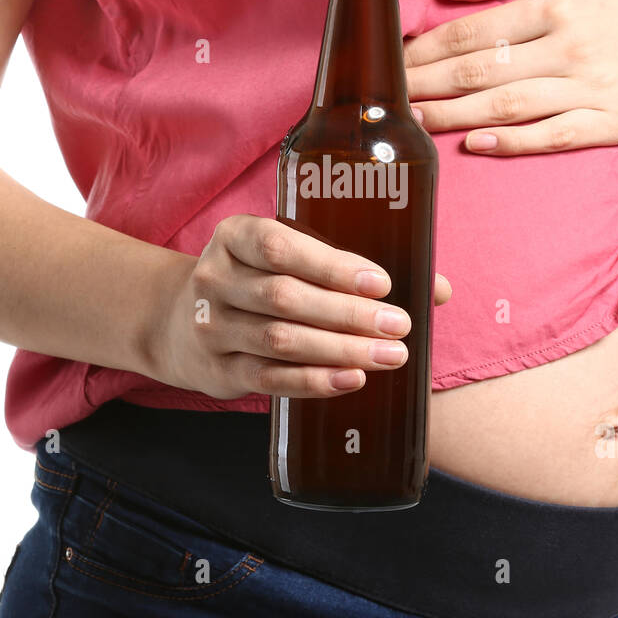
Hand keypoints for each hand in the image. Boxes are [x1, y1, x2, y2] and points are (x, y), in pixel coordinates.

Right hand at [152, 214, 451, 399]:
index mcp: (234, 236)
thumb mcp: (288, 255)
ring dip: (341, 349)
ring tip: (391, 354)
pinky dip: (314, 381)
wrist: (180, 321)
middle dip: (348, 314)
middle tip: (399, 324)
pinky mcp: (219, 370)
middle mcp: (215, 279)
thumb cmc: (258, 280)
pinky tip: (352, 379)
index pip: (278, 246)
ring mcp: (212, 328)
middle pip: (285, 297)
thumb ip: (350, 264)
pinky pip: (270, 379)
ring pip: (280, 341)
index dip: (331, 265)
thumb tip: (437, 288)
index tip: (380, 282)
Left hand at [404, 0, 617, 154]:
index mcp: (557, 3)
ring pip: (511, 105)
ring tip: (413, 121)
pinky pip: (556, 135)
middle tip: (385, 98)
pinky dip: (514, 142)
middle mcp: (573, 44)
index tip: (391, 61)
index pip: (474, 30)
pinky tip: (475, 144)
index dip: (427, 49)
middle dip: (427, 84)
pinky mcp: (615, 123)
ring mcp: (595, 87)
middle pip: (483, 70)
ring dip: (455, 115)